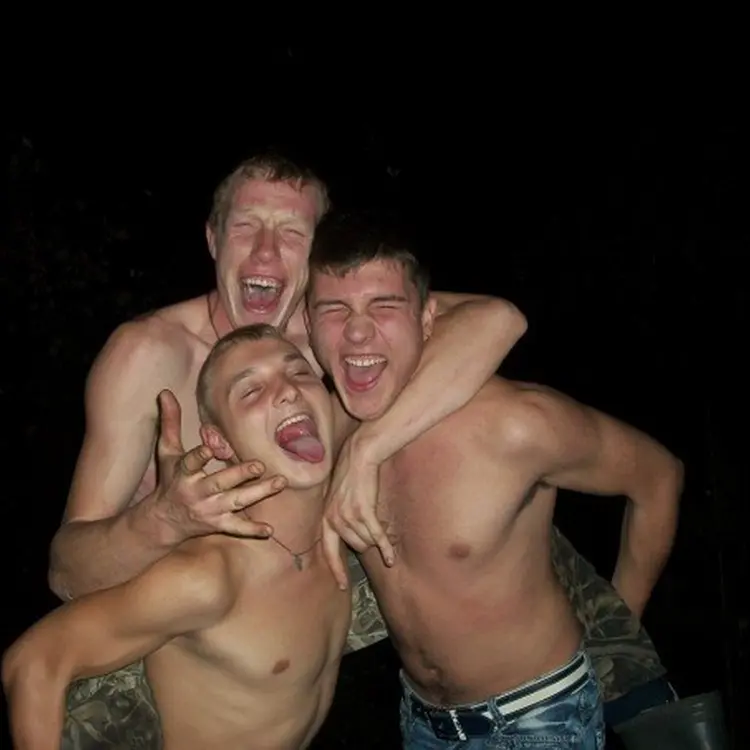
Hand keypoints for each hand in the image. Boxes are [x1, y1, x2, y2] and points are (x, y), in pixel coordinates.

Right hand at [152, 390, 285, 541]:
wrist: (163, 521)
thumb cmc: (170, 480)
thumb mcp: (167, 452)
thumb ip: (170, 422)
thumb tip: (165, 392)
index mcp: (184, 473)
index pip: (191, 462)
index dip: (199, 456)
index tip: (209, 449)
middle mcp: (197, 492)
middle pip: (220, 483)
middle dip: (239, 475)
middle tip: (259, 465)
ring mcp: (209, 510)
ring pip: (236, 502)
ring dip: (259, 493)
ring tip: (280, 482)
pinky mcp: (218, 524)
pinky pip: (236, 529)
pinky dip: (252, 531)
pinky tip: (269, 530)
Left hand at [322, 434, 393, 588]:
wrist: (359, 458)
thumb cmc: (350, 477)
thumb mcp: (335, 500)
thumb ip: (337, 519)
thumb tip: (346, 539)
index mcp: (326, 519)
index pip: (329, 552)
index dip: (336, 570)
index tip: (342, 586)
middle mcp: (334, 520)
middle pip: (356, 547)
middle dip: (366, 540)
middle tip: (371, 525)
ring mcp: (349, 517)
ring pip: (367, 542)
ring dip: (375, 535)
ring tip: (377, 518)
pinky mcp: (364, 512)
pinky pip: (377, 538)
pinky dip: (385, 548)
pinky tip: (391, 558)